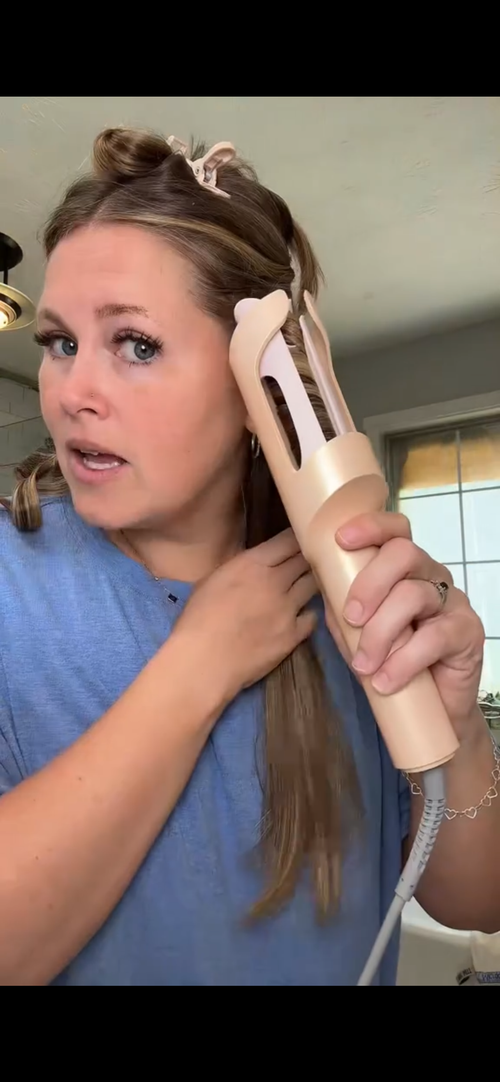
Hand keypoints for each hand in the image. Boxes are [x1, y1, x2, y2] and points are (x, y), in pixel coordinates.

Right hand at [172, 529, 316, 703]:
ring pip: (313, 586)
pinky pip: (312, 617)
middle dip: (309, 557)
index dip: (296, 538)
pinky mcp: (294, 635)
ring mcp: (288, 609)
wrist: (203, 661)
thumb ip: (238, 568)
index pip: (288, 540)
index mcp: (252, 564)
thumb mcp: (212, 580)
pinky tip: (302, 615)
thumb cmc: (197, 619)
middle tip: (311, 558)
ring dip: (311, 583)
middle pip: (305, 560)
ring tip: (308, 584)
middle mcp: (276, 581)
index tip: (301, 536)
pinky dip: (308, 614)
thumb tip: (254, 566)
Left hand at [329, 512, 484, 740]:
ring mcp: (452, 600)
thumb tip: (320, 581)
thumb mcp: (357, 632)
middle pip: (404, 554)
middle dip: (370, 583)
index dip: (371, 527)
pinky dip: (403, 662)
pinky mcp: (468, 631)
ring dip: (380, 632)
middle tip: (351, 617)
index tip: (342, 539)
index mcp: (404, 568)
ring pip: (413, 595)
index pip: (395, 530)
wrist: (433, 706)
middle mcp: (430, 575)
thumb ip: (341, 606)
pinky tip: (385, 681)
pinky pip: (433, 637)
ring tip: (364, 665)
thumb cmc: (391, 660)